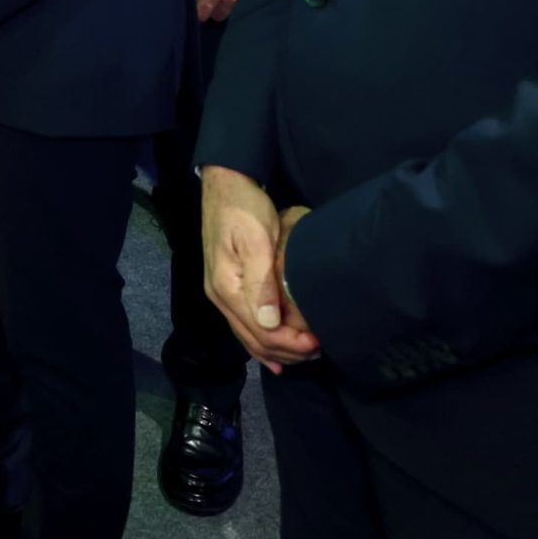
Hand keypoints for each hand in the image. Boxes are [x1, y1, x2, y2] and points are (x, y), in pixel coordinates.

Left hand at [195, 0, 252, 22]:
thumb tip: (196, 0)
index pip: (204, 12)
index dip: (198, 14)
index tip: (195, 12)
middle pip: (217, 17)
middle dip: (211, 12)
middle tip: (206, 3)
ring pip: (226, 12)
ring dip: (219, 8)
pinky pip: (232, 6)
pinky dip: (226, 3)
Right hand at [202, 167, 319, 369]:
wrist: (225, 184)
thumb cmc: (244, 209)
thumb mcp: (257, 240)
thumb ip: (261, 282)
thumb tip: (268, 322)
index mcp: (226, 288)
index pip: (260, 331)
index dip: (289, 342)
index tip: (316, 343)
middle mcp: (219, 297)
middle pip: (253, 339)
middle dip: (286, 350)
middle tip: (318, 350)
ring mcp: (221, 293)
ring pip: (248, 336)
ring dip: (276, 349)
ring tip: (304, 354)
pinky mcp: (227, 287)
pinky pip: (244, 325)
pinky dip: (261, 342)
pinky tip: (275, 354)